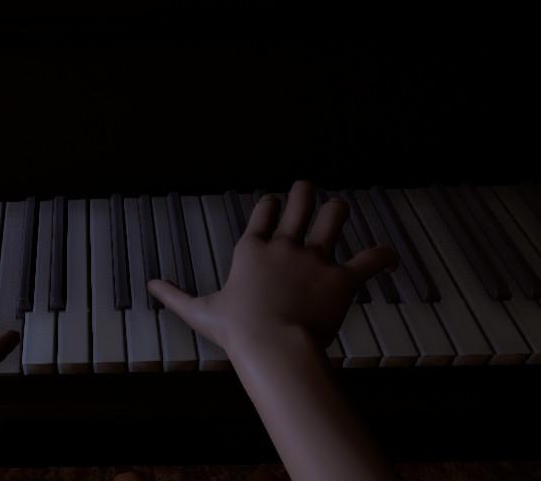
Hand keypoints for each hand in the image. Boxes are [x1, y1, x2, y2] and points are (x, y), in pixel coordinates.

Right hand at [148, 180, 397, 354]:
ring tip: (339, 213)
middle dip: (306, 192)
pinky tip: (390, 259)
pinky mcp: (343, 278)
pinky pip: (371, 259)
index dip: (271, 203)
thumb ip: (175, 296)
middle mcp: (285, 245)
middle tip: (308, 191)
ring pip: (336, 215)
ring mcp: (316, 258)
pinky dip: (383, 257)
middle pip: (301, 201)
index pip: (264, 210)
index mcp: (252, 249)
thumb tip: (150, 285)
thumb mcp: (200, 313)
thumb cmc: (236, 332)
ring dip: (339, 212)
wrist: (274, 349)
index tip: (274, 203)